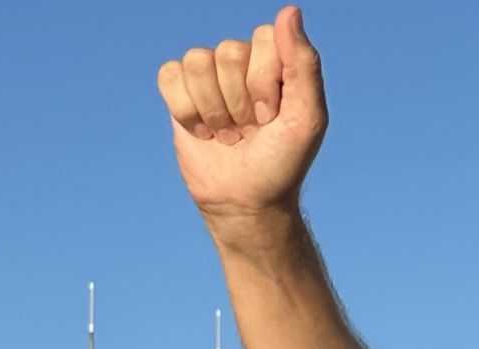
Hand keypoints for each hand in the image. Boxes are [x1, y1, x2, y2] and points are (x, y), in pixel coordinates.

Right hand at [156, 6, 326, 228]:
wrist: (247, 200)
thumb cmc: (283, 161)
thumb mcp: (308, 117)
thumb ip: (304, 63)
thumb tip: (290, 10)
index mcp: (277, 61)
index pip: (263, 39)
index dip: (266, 81)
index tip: (274, 116)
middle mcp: (242, 63)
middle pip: (229, 52)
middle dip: (240, 100)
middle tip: (252, 129)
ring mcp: (209, 77)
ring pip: (198, 62)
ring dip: (214, 109)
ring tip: (229, 133)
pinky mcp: (179, 93)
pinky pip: (170, 75)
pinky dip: (186, 110)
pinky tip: (203, 132)